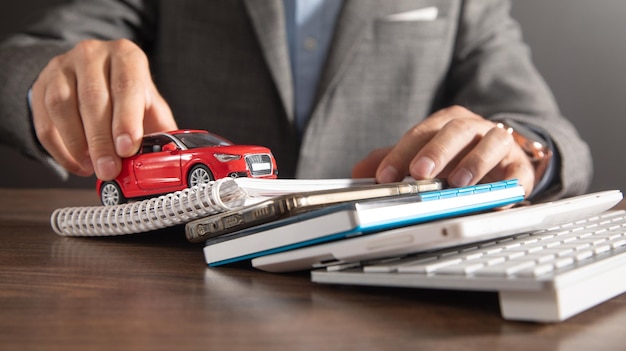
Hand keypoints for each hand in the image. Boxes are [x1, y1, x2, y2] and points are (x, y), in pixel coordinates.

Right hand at [31, 39, 176, 179]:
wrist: (97, 77)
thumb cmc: (128, 95)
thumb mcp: (150, 105)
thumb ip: (160, 129)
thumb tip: (168, 158)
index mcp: (126, 56)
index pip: (126, 86)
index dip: (126, 119)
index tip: (127, 148)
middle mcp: (92, 55)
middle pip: (93, 98)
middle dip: (101, 140)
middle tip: (109, 169)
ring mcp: (63, 66)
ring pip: (62, 105)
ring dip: (76, 143)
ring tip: (92, 167)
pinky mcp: (41, 84)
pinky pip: (44, 118)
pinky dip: (59, 148)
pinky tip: (76, 163)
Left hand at [352, 105, 535, 196]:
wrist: (502, 157)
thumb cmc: (457, 156)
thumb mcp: (422, 156)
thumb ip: (393, 160)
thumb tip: (359, 172)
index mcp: (446, 123)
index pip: (421, 133)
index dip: (401, 153)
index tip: (384, 176)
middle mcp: (474, 128)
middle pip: (455, 131)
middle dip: (436, 151)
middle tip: (419, 173)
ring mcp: (500, 145)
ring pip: (491, 143)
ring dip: (474, 162)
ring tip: (457, 183)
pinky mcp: (520, 167)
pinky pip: (518, 174)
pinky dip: (509, 186)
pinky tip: (496, 200)